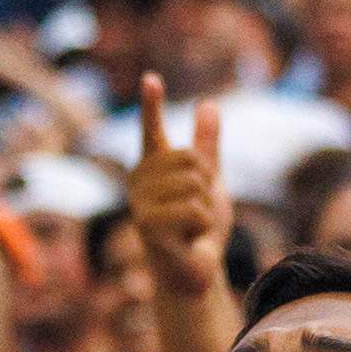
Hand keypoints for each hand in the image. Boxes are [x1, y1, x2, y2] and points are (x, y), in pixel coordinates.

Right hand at [125, 72, 230, 281]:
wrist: (195, 273)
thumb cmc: (199, 230)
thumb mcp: (210, 182)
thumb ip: (207, 146)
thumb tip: (209, 104)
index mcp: (155, 168)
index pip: (152, 130)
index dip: (151, 104)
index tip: (151, 78)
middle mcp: (140, 182)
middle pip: (192, 160)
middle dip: (206, 186)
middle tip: (195, 212)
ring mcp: (141, 204)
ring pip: (194, 184)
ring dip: (204, 209)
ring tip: (190, 227)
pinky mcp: (148, 226)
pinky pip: (193, 209)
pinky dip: (201, 227)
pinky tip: (187, 239)